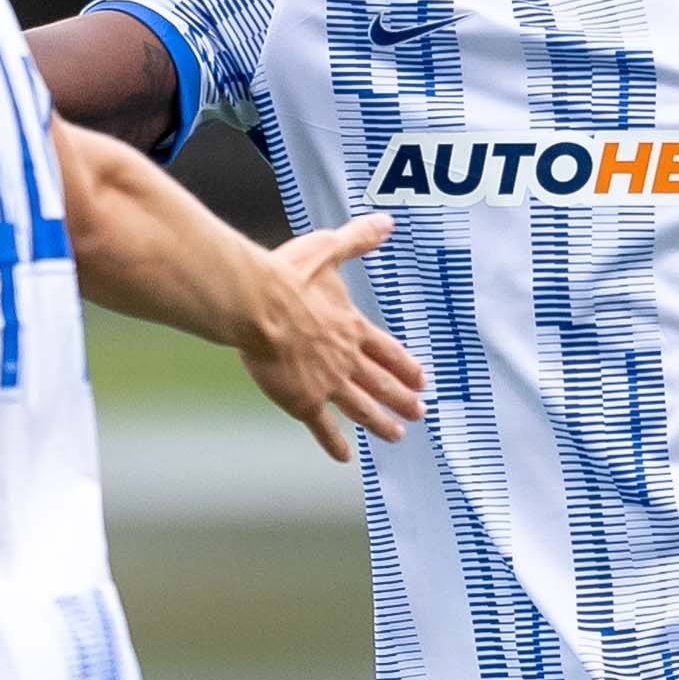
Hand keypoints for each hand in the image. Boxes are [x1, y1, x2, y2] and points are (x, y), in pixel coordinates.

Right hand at [242, 214, 427, 459]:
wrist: (256, 305)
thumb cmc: (288, 275)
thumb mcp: (328, 249)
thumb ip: (358, 239)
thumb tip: (386, 222)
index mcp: (352, 327)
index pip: (387, 351)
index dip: (406, 366)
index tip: (422, 380)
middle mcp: (346, 359)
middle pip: (381, 383)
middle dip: (402, 399)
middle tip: (420, 413)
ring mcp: (327, 382)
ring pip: (362, 408)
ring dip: (380, 422)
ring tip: (397, 434)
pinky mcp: (303, 400)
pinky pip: (323, 427)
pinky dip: (335, 443)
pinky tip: (346, 457)